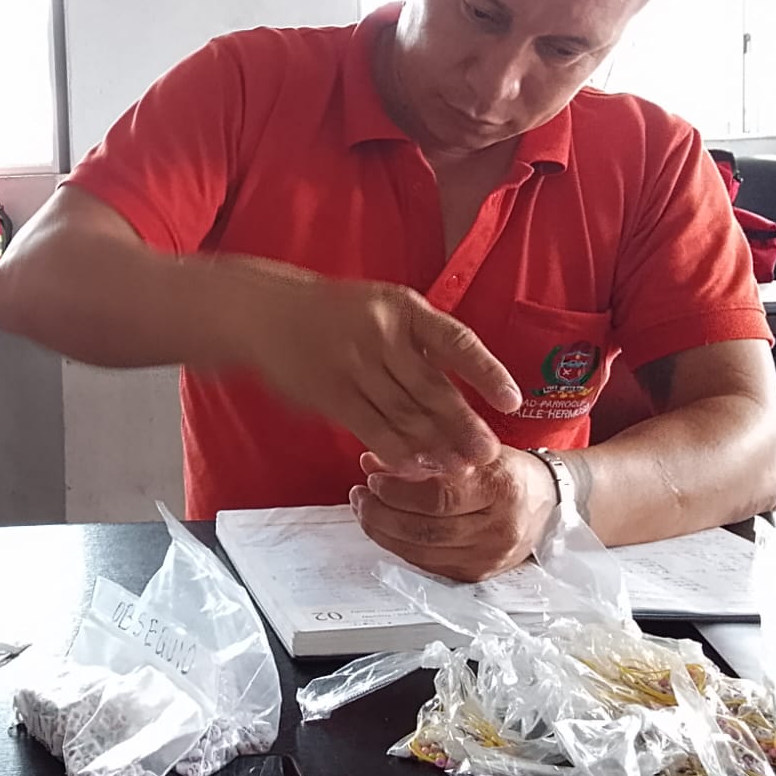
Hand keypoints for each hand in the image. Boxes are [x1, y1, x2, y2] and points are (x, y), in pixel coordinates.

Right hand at [236, 266, 522, 474]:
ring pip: (405, 413)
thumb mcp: (380, 307)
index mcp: (404, 308)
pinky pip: (372, 428)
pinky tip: (415, 467)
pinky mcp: (331, 393)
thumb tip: (461, 388)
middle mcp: (382, 334)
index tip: (510, 401)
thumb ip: (416, 341)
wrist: (265, 313)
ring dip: (435, 445)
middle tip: (488, 454)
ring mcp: (355, 364)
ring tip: (459, 468)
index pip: (456, 341)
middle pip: (433, 387)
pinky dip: (396, 452)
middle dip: (465, 425)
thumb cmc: (332, 313)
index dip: (486, 372)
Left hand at [349, 446, 555, 581]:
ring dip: (383, 532)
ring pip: (422, 552)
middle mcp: (498, 528)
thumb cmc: (507, 471)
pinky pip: (428, 565)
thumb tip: (371, 461)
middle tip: (359, 496)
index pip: (441, 496)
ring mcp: (488, 557)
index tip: (373, 477)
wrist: (549, 504)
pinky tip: (386, 528)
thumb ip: (426, 454)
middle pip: (426, 530)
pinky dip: (400, 547)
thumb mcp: (474, 450)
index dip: (398, 490)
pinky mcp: (477, 575)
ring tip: (364, 510)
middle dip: (381, 514)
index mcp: (501, 488)